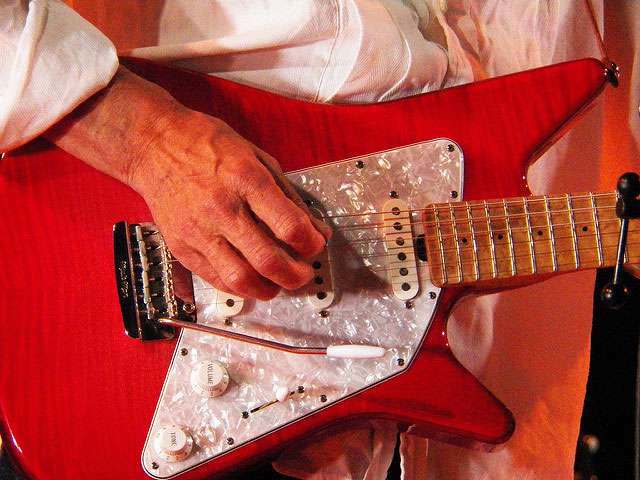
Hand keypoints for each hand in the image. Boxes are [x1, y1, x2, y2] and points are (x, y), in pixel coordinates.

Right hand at [47, 66, 329, 299]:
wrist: (154, 145)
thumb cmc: (206, 145)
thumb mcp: (257, 157)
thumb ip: (288, 195)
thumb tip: (315, 228)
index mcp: (246, 179)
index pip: (289, 226)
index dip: (311, 244)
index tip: (315, 245)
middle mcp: (222, 208)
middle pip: (268, 260)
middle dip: (296, 275)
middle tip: (304, 273)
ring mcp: (199, 230)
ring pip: (241, 279)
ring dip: (269, 289)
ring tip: (279, 283)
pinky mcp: (182, 246)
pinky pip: (215, 279)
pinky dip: (240, 287)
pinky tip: (251, 280)